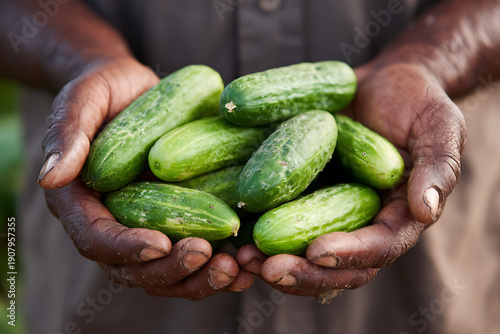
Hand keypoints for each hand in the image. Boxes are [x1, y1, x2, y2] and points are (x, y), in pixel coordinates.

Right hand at [40, 58, 252, 298]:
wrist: (133, 90)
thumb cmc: (103, 92)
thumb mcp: (82, 101)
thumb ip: (67, 135)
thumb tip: (50, 177)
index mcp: (83, 205)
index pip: (97, 240)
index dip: (126, 248)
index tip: (160, 244)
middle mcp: (115, 225)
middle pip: (137, 269)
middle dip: (172, 269)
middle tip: (207, 255)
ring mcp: (149, 227)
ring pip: (170, 272)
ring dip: (202, 278)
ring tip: (236, 267)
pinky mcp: (179, 221)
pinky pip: (197, 252)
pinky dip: (221, 264)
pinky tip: (249, 260)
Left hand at [236, 61, 466, 299]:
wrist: (382, 84)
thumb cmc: (416, 101)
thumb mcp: (440, 125)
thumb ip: (439, 165)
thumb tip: (425, 209)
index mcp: (396, 216)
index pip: (378, 248)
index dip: (350, 253)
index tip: (318, 249)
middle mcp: (359, 223)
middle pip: (334, 264)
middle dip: (302, 272)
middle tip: (267, 268)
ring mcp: (327, 210)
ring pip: (301, 252)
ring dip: (272, 261)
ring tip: (240, 258)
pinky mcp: (301, 193)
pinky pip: (278, 218)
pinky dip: (256, 229)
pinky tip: (230, 231)